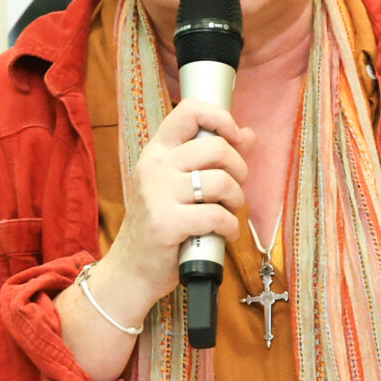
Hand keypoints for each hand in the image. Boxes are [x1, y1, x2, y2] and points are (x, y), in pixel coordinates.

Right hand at [103, 97, 256, 316]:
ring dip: (238, 200)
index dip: (221, 118)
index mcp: (158, 152)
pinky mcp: (166, 223)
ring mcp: (158, 194)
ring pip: (222, 182)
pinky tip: (225, 233)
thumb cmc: (161, 224)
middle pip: (217, 147)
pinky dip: (230, 227)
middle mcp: (155, 167)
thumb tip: (249, 134)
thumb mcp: (181, 185)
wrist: (131, 269)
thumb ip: (215, 159)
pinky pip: (217, 215)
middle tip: (235, 189)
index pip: (190, 110)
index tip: (235, 138)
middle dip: (240, 169)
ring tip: (230, 213)